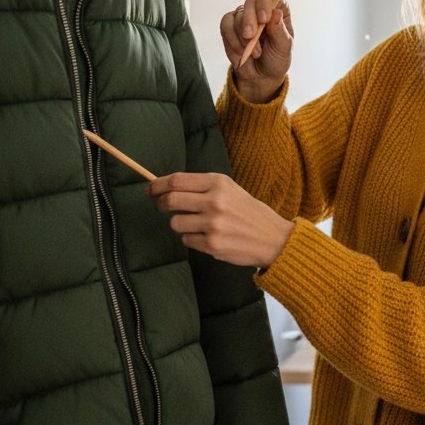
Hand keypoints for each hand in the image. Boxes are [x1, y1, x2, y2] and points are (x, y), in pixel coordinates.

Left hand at [147, 172, 294, 268]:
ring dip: (179, 224)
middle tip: (163, 206)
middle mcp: (215, 202)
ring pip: (175, 222)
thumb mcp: (230, 190)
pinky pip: (186, 240)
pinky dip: (192, 238)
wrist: (273, 238)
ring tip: (196, 224)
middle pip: (170, 200)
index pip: (177, 181)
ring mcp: (213, 224)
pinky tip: (208, 236)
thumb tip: (166, 188)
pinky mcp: (212, 244)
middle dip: (161, 204)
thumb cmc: (249, 212)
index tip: (150, 189)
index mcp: (219, 183)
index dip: (158, 185)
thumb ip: (202, 187)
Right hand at [220, 0, 294, 102]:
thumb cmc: (276, 59)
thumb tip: (276, 12)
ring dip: (242, 38)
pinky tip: (240, 54)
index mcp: (277, 9)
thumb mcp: (284, 48)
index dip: (264, 1)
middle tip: (251, 38)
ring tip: (253, 54)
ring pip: (236, 16)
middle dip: (249, 21)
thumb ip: (280, 31)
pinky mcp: (229, 26)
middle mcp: (259, 9)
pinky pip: (225, 26)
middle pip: (250, 2)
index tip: (264, 19)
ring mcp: (243, 17)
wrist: (261, 76)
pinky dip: (232, 41)